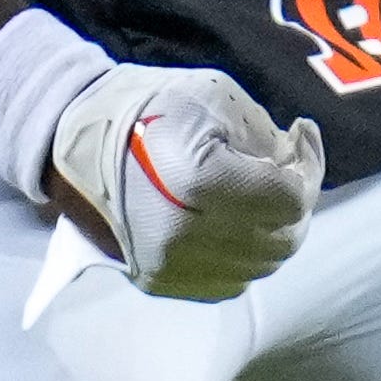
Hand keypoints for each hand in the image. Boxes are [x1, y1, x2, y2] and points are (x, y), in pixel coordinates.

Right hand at [40, 61, 325, 300]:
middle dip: (297, 201)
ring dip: (274, 231)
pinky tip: (236, 223)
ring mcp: (171, 267)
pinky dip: (244, 256)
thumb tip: (295, 164)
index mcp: (201, 184)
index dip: (309, 164)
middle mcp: (187, 237)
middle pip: (284, 239)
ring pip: (261, 266)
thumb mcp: (214, 96)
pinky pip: (229, 283)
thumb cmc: (144, 107)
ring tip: (263, 193)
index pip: (292, 198)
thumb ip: (266, 136)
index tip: (302, 134)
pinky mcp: (158, 283)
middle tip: (288, 166)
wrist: (70, 139)